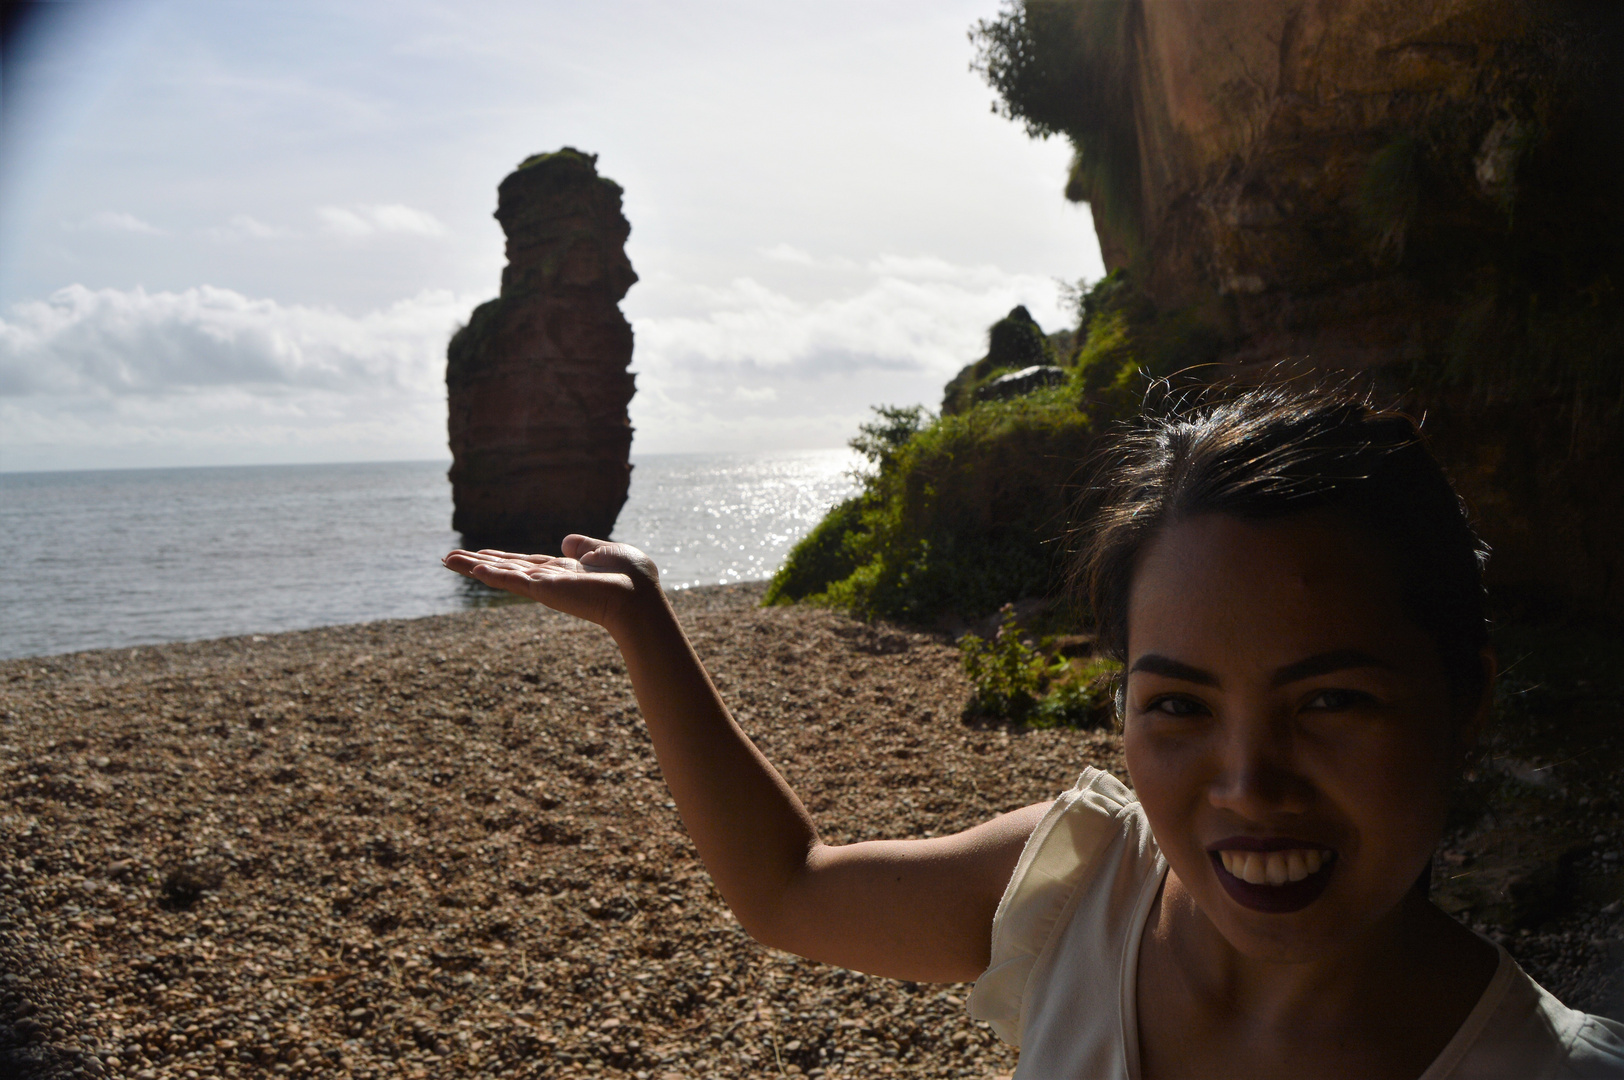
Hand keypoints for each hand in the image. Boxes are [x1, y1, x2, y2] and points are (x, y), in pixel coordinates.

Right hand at [442, 534, 659, 632]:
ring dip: (474, 566)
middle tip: (448, 559)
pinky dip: (493, 575)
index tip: (479, 556)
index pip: (526, 564)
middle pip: (506, 568)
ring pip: (503, 574)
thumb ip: (584, 546)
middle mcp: (550, 580)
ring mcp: (546, 586)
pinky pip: (514, 581)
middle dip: (477, 563)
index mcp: (564, 571)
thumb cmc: (631, 577)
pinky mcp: (546, 589)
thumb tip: (566, 541)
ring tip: (447, 560)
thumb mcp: (605, 552)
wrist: (639, 596)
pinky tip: (473, 568)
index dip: (502, 559)